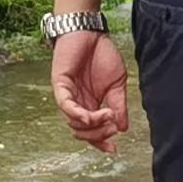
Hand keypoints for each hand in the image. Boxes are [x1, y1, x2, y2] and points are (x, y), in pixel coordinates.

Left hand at [51, 28, 130, 151]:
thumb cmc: (101, 54)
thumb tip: (122, 128)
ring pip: (74, 122)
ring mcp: (68, 96)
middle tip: (113, 127)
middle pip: (83, 131)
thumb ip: (119, 106)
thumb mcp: (118, 84)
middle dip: (99, 134)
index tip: (113, 149)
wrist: (90, 31)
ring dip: (92, 125)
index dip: (102, 141)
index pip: (93, 130)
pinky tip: (90, 116)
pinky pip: (65, 105)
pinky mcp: (60, 85)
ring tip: (107, 116)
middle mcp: (77, 103)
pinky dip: (77, 114)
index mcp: (91, 104)